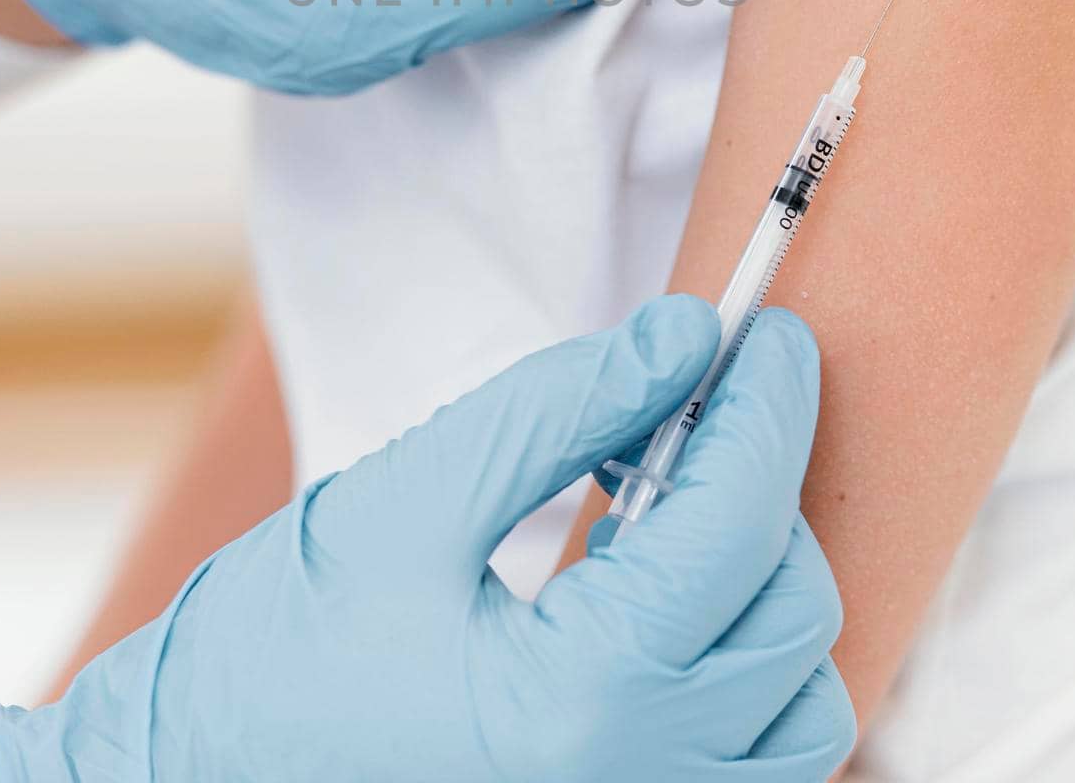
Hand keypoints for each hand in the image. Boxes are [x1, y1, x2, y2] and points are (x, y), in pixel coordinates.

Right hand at [0, 298, 853, 781]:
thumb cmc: (274, 651)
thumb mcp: (410, 499)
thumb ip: (558, 411)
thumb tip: (679, 340)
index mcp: (578, 705)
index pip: (733, 524)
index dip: (765, 408)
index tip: (767, 333)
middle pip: (790, 610)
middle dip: (762, 484)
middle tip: (691, 405)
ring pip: (800, 703)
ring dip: (761, 580)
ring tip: (662, 507)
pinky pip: (751, 758)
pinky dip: (740, 662)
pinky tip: (653, 594)